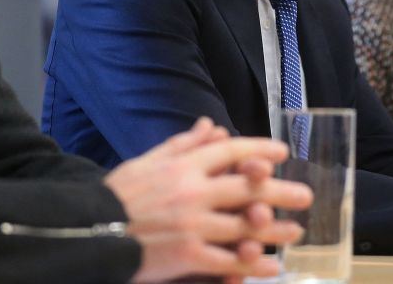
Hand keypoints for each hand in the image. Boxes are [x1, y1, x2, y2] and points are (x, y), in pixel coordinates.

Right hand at [105, 117, 312, 281]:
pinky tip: (270, 266)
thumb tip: (211, 125)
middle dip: (280, 190)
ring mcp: (191, 225)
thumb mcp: (147, 161)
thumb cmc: (117, 195)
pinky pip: (227, 261)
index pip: (230, 151)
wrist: (87, 231)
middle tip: (305, 196)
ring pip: (243, 226)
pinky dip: (250, 265)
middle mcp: (192, 191)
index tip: (282, 153)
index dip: (259, 149)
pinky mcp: (186, 256)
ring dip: (273, 230)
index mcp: (182, 165)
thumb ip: (183, 144)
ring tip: (294, 232)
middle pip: (246, 187)